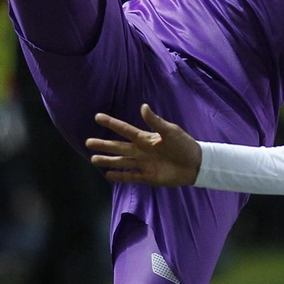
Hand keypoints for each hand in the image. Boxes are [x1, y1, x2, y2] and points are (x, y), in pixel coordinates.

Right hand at [87, 104, 201, 185]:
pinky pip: (130, 176)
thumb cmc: (184, 144)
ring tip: (93, 159)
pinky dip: (120, 176)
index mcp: (145, 137)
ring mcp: (143, 164)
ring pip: (121, 161)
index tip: (97, 117)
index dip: (111, 123)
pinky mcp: (148, 176)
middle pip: (118, 147)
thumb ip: (155, 121)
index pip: (124, 130)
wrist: (195, 164)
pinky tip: (108, 175)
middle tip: (87, 142)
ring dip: (108, 160)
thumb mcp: (170, 131)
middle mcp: (141, 150)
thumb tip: (143, 107)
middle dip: (103, 144)